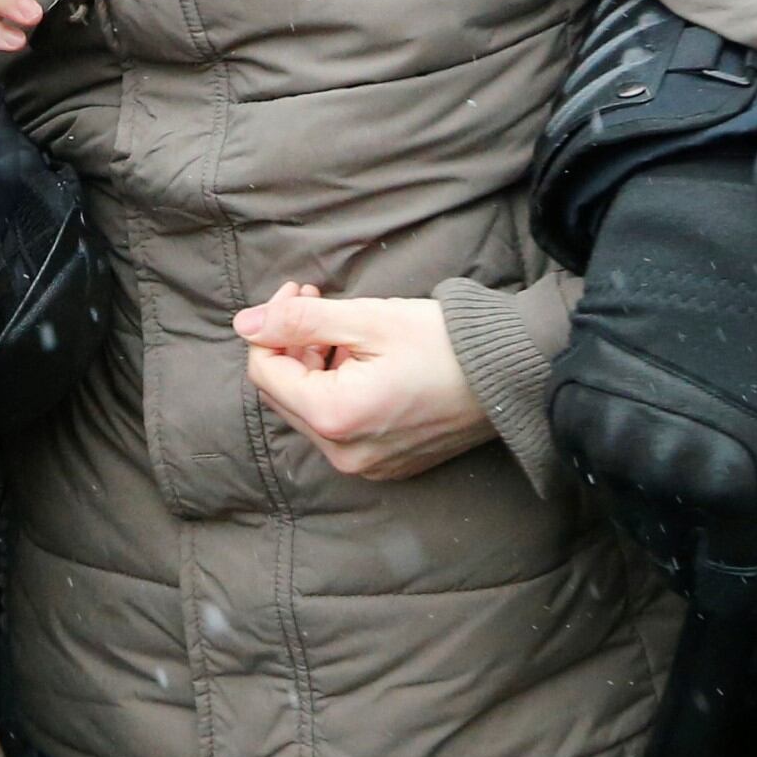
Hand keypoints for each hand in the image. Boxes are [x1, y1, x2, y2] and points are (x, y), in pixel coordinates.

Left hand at [240, 284, 492, 480]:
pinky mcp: (386, 465)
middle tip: (316, 303)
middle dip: (291, 346)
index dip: (271, 325)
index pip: (265, 372)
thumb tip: (245, 323)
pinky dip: (339, 392)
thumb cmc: (444, 343)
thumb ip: (301, 321)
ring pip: (311, 411)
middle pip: (284, 394)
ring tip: (346, 332)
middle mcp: (344, 454)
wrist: (511, 375)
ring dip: (314, 367)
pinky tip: (364, 363)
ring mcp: (366, 466)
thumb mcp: (368, 319)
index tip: (299, 290)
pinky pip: (341, 428)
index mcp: (334, 418)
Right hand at [549, 159, 756, 568]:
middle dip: (699, 537)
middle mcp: (662, 474)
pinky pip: (596, 469)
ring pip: (631, 511)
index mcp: (731, 486)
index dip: (741, 587)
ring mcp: (608, 443)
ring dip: (656, 499)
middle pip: (673, 550)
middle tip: (718, 498)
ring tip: (684, 447)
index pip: (727, 582)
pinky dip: (617, 461)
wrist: (699, 247)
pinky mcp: (569, 414)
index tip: (746, 579)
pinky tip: (647, 423)